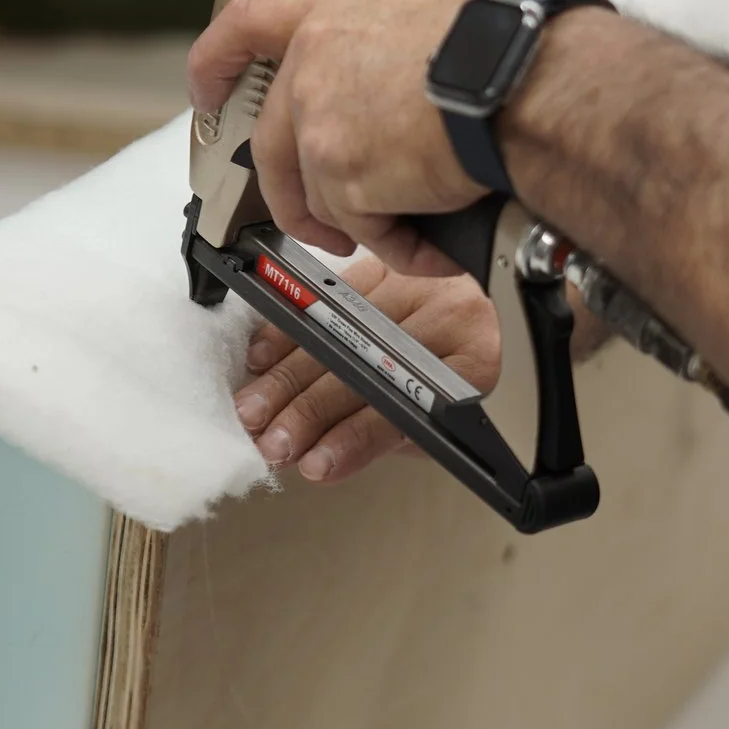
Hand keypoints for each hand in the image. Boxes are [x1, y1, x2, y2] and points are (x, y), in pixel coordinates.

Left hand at [186, 0, 483, 271]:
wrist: (516, 82)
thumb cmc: (498, 44)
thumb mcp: (422, 13)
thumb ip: (376, 45)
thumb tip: (387, 80)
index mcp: (330, 16)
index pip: (247, 24)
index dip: (217, 60)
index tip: (206, 90)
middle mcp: (310, 68)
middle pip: (270, 146)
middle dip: (294, 199)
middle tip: (326, 226)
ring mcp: (319, 127)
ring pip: (319, 198)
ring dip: (367, 223)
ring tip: (415, 226)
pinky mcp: (341, 180)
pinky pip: (367, 232)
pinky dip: (403, 248)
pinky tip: (435, 243)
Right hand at [231, 261, 498, 483]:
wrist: (467, 318)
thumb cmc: (451, 381)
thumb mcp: (430, 421)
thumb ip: (380, 437)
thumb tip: (319, 457)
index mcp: (472, 362)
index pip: (407, 404)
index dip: (354, 437)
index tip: (316, 464)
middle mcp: (449, 314)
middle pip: (367, 364)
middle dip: (309, 410)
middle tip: (273, 441)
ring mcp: (413, 282)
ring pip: (337, 331)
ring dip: (286, 375)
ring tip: (256, 410)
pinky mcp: (381, 265)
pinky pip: (323, 297)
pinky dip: (286, 331)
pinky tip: (263, 359)